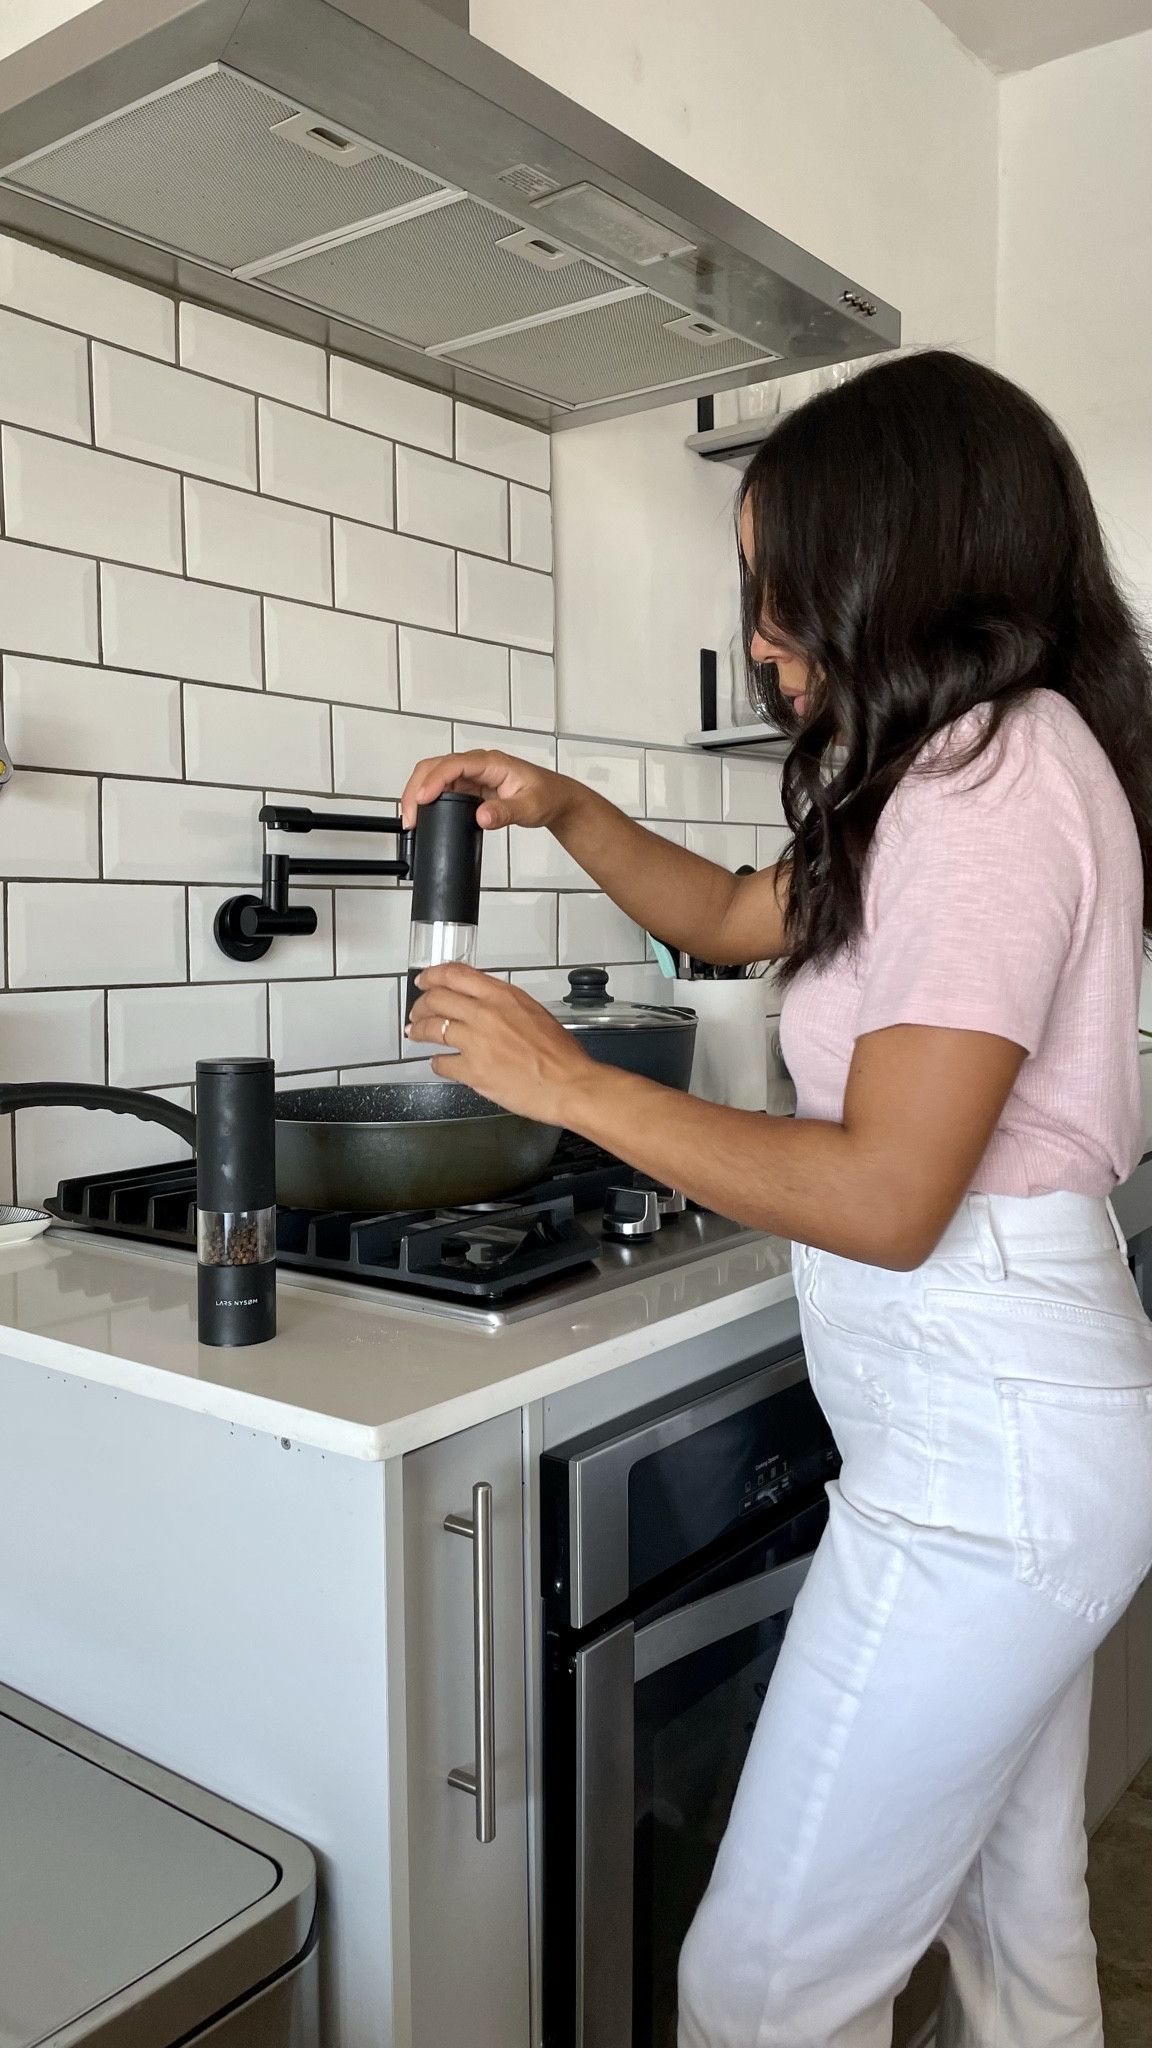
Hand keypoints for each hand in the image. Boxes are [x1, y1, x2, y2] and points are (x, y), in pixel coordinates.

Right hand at [400, 748, 576, 833]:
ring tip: (412, 820)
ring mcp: (471, 775)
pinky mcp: (469, 787)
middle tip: (410, 817)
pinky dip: (428, 800)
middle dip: (417, 788)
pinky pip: (442, 788)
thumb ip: (506, 812)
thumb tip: (481, 817)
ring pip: (434, 776)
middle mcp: (477, 764)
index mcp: (491, 762)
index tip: (422, 800)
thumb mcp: (530, 807)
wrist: (555, 799)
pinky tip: (423, 815)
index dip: (435, 781)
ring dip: (418, 794)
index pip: (454, 765)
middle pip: (435, 766)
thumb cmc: (546, 796)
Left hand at [406, 964, 595, 1124]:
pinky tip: (441, 1063)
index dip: (433, 975)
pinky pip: (441, 1063)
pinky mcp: (472, 1071)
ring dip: (419, 1030)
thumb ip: (503, 1004)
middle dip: (420, 1005)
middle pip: (436, 999)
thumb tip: (481, 1003)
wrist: (569, 1083)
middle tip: (417, 1011)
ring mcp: (476, 1042)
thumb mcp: (533, 1011)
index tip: (424, 979)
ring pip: (432, 1028)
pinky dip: (437, 1062)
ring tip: (415, 1033)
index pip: (455, 974)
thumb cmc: (560, 1054)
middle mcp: (485, 1014)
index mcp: (503, 996)